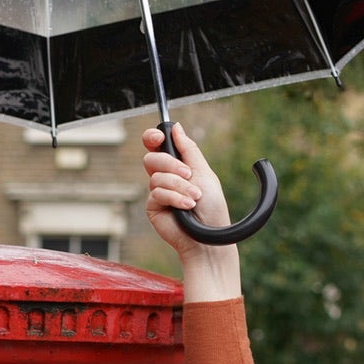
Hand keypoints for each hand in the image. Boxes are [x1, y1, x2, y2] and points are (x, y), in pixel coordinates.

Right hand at [142, 122, 229, 254]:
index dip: (153, 137)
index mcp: (178, 165)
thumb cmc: (211, 206)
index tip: (159, 137)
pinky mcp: (153, 207)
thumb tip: (177, 128)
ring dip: (179, 186)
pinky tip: (186, 207)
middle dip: (170, 164)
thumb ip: (189, 149)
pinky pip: (156, 193)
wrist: (208, 236)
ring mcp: (158, 192)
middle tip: (188, 174)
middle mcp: (165, 177)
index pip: (157, 145)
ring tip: (194, 198)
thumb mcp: (204, 172)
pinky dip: (174, 198)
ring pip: (156, 177)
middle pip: (152, 158)